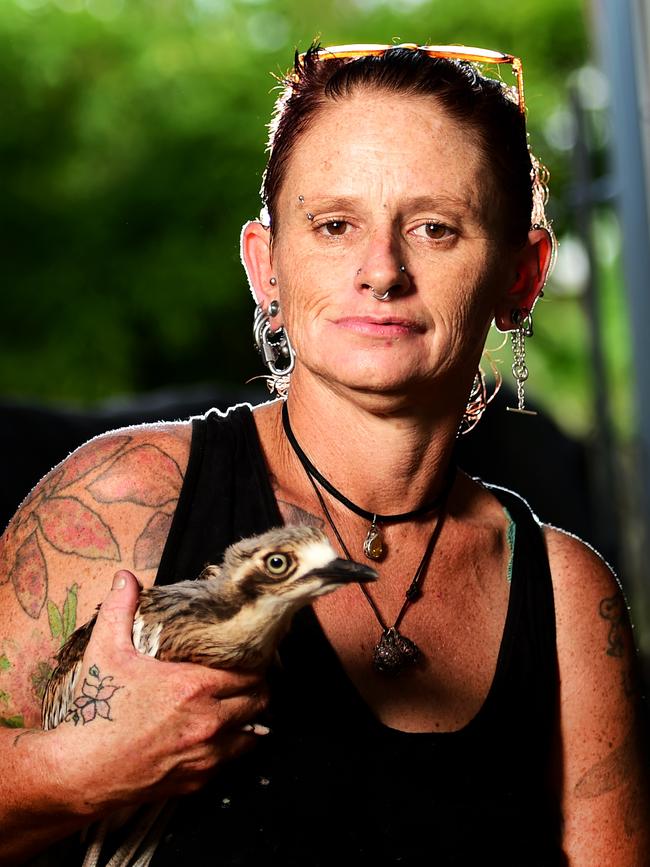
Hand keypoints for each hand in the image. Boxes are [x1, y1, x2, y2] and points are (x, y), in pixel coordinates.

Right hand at [46, 571, 267, 816]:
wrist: (78, 771)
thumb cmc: (95, 708)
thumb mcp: (106, 650)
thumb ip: (120, 609)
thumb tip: (125, 577)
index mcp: (193, 687)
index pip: (250, 674)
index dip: (253, 665)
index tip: (249, 660)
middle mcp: (207, 722)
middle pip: (258, 703)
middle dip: (256, 691)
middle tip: (247, 683)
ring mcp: (203, 756)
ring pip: (250, 737)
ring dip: (247, 722)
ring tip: (237, 710)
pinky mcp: (195, 782)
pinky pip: (228, 763)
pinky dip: (227, 750)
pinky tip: (215, 738)